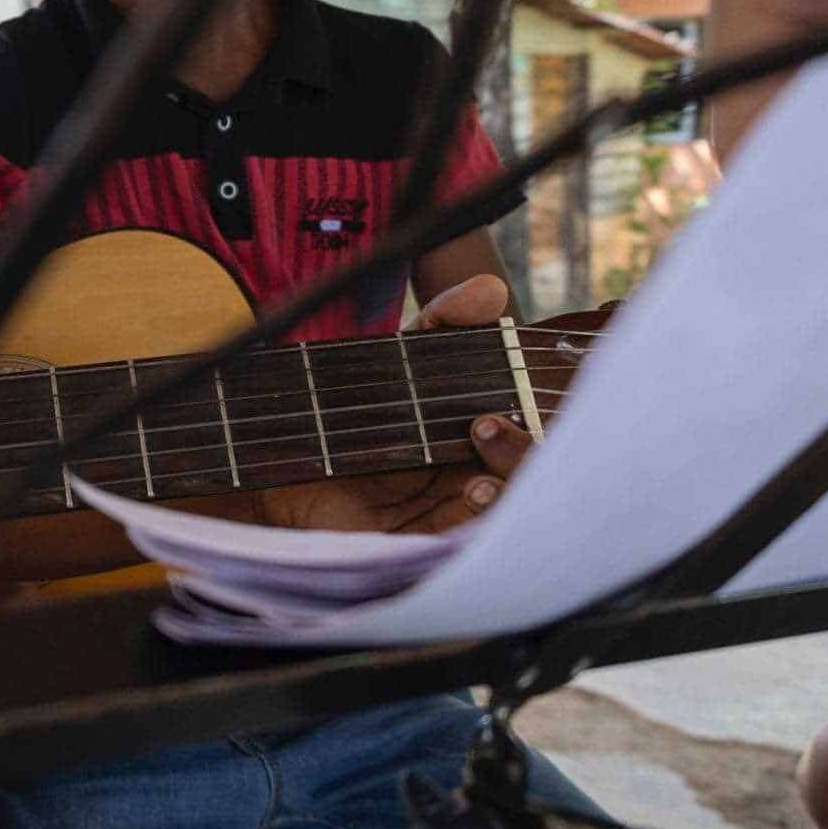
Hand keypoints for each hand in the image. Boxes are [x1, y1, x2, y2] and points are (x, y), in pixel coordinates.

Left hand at [250, 275, 533, 536]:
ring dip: (507, 482)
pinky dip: (482, 514)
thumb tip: (490, 289)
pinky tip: (477, 491)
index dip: (543, 413)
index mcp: (483, 432)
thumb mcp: (402, 353)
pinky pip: (471, 534)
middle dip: (521, 451)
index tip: (513, 398)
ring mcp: (454, 507)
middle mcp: (476, 470)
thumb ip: (445, 316)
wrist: (284, 455)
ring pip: (508, 503)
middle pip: (528, 470)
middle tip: (486, 424)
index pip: (532, 426)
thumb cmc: (353, 403)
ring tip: (480, 471)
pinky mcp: (425, 538)